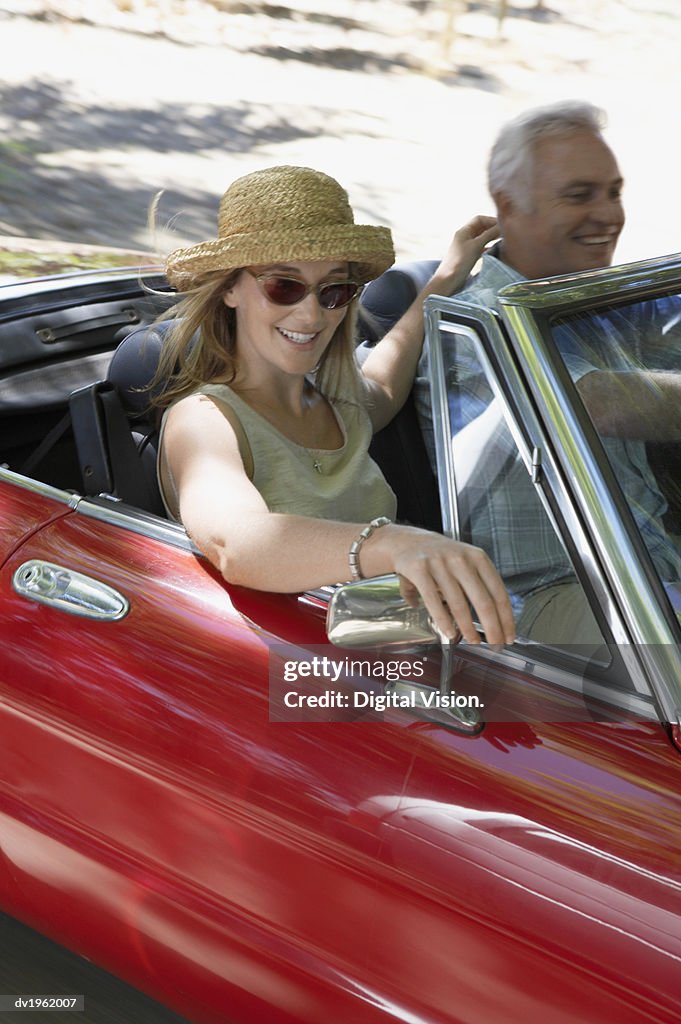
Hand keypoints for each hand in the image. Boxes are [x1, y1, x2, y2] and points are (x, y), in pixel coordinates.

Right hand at [388, 531, 514, 645]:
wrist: (406, 540)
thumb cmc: (440, 556)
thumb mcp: (465, 561)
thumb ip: (479, 584)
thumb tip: (496, 619)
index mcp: (477, 558)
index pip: (498, 592)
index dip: (506, 618)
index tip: (509, 635)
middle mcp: (461, 559)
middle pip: (483, 601)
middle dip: (492, 628)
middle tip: (496, 645)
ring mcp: (439, 564)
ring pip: (458, 604)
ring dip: (468, 628)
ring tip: (473, 641)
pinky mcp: (419, 570)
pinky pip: (433, 601)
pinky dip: (443, 620)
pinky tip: (449, 632)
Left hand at [435, 215, 499, 292]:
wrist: (449, 281)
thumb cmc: (460, 262)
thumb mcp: (476, 246)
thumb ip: (489, 235)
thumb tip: (501, 226)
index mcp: (463, 231)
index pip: (479, 219)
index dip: (491, 220)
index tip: (503, 226)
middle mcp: (464, 237)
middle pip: (481, 227)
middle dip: (493, 228)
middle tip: (506, 233)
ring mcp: (466, 247)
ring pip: (481, 238)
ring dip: (491, 237)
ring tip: (503, 240)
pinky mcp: (468, 256)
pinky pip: (480, 247)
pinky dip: (488, 246)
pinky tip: (496, 249)